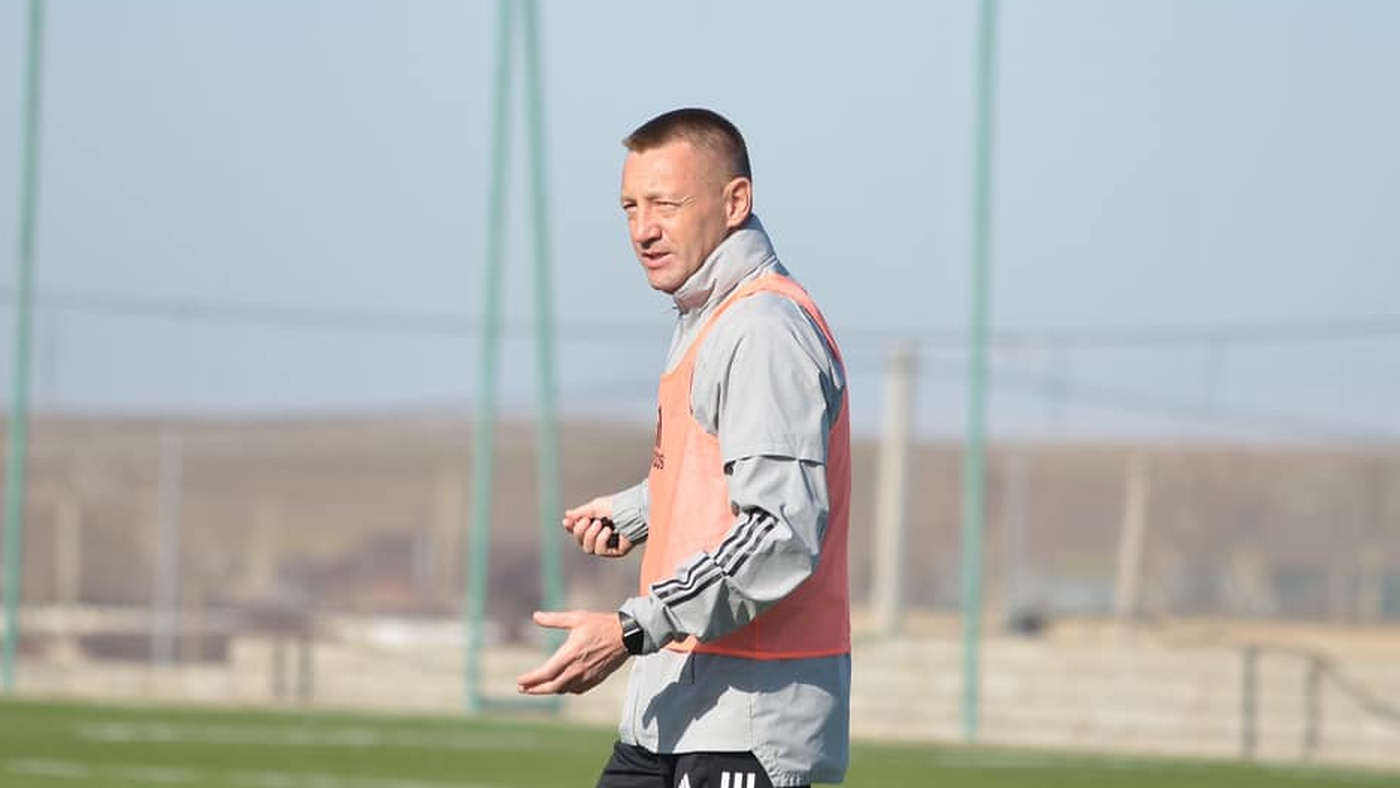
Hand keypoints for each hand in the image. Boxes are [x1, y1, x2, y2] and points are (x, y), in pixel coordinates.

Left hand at [516, 610, 630, 694]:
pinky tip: (559, 686)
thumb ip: (554, 619)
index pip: (546, 673)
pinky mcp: (595, 680)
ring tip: (537, 688)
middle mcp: (578, 669)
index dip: (531, 679)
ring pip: (563, 690)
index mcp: (571, 654)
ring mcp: (587, 677)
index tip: (519, 681)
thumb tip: (535, 616)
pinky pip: (575, 690)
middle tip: (522, 688)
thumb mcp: (577, 618)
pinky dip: (564, 690)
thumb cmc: (600, 624)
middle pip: (552, 687)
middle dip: (535, 689)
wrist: (626, 636)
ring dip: (548, 690)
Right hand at [563, 497, 633, 556]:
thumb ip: (581, 513)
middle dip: (580, 531)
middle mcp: (601, 536)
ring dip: (590, 535)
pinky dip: (601, 539)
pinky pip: (600, 551)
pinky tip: (609, 531)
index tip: (567, 521)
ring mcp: (608, 545)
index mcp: (595, 524)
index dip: (571, 528)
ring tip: (600, 523)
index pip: (578, 531)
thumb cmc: (618, 506)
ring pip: (587, 549)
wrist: (635, 510)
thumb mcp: (595, 507)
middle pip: (580, 541)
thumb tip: (567, 515)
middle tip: (589, 520)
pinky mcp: (616, 551)